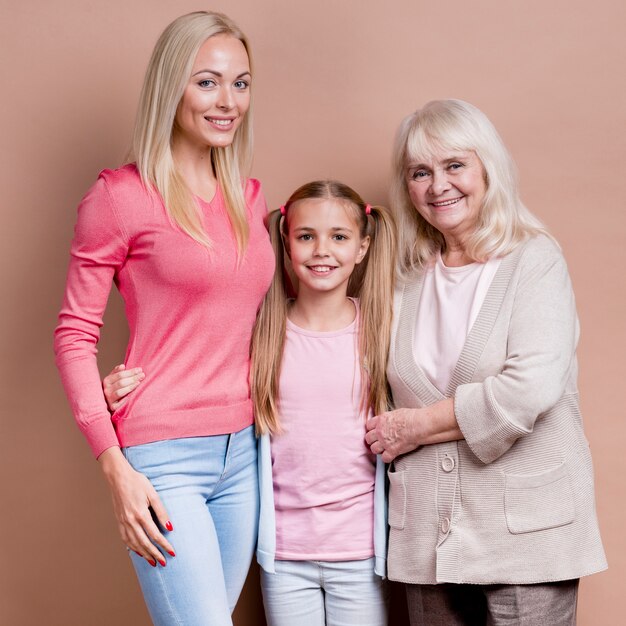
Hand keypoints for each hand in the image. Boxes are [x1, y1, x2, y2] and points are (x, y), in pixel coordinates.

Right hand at [99, 447, 174, 566]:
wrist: (118, 477)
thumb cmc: (138, 483)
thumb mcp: (153, 494)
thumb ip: (161, 511)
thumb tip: (170, 527)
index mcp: (141, 514)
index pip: (155, 535)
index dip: (164, 545)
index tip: (172, 553)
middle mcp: (131, 521)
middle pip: (144, 543)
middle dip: (155, 554)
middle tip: (164, 563)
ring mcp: (123, 522)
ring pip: (134, 544)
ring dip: (144, 554)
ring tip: (153, 562)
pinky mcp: (119, 522)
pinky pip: (126, 539)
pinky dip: (133, 548)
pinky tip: (138, 552)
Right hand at [102, 364, 143, 411]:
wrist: (107, 402)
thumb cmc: (114, 388)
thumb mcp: (114, 379)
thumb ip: (118, 372)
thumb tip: (122, 366)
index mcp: (107, 381)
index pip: (120, 375)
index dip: (131, 372)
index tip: (140, 370)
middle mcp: (106, 390)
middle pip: (121, 383)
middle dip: (133, 378)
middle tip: (142, 375)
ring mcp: (109, 399)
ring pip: (120, 392)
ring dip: (130, 387)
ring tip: (139, 383)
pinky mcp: (113, 407)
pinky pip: (120, 403)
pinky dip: (127, 399)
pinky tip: (133, 394)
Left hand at [365, 409, 419, 462]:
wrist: (419, 425)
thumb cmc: (412, 417)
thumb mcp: (396, 413)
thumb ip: (389, 418)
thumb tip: (389, 421)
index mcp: (381, 420)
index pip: (368, 426)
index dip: (372, 430)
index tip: (375, 432)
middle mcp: (380, 431)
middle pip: (368, 438)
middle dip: (373, 441)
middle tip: (379, 442)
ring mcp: (385, 442)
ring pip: (374, 449)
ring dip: (379, 450)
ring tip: (384, 449)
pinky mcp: (392, 451)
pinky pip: (384, 458)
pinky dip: (388, 458)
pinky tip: (392, 456)